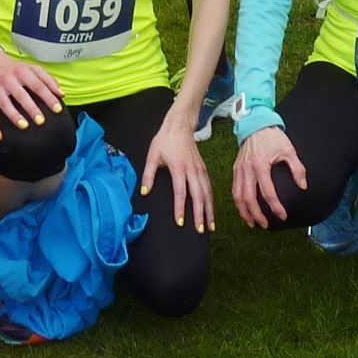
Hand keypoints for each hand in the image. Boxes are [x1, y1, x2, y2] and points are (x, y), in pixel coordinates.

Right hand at [0, 46, 63, 140]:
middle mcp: (9, 80)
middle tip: (41, 120)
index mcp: (22, 72)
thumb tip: (61, 94)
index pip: (38, 85)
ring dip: (14, 116)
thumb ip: (49, 80)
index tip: (57, 109)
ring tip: (24, 126)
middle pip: (21, 95)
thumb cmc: (15, 68)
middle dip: (31, 108)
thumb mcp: (33, 68)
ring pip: (5, 104)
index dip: (48, 97)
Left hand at [141, 108, 214, 232]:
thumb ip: (148, 175)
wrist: (180, 125)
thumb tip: (145, 193)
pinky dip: (211, 201)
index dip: (180, 208)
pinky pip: (209, 187)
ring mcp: (200, 169)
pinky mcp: (204, 169)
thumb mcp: (152, 155)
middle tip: (201, 231)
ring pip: (207, 193)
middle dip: (200, 214)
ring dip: (209, 210)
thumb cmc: (164, 140)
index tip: (180, 223)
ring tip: (210, 227)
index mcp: (179, 167)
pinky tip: (211, 211)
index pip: (180, 192)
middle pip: (198, 195)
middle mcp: (192, 170)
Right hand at [231, 125, 306, 229]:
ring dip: (244, 211)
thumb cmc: (273, 137)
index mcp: (260, 165)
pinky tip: (244, 209)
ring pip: (237, 196)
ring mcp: (239, 169)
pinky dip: (238, 202)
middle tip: (265, 225)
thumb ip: (297, 169)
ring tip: (252, 222)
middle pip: (248, 198)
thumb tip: (303, 186)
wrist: (255, 123)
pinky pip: (234, 189)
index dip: (275, 207)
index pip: (267, 192)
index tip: (283, 216)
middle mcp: (247, 169)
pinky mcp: (236, 168)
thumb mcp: (289, 150)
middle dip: (256, 215)